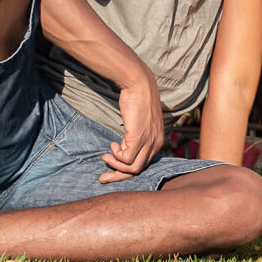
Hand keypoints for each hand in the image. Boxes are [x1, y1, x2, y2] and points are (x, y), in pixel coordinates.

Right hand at [99, 66, 164, 181]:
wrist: (139, 84)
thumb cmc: (137, 100)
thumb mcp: (140, 122)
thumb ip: (136, 135)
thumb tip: (124, 146)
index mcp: (158, 141)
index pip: (144, 164)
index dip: (127, 168)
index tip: (113, 167)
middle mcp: (156, 144)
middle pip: (138, 170)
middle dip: (119, 176)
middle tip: (103, 178)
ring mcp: (149, 141)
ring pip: (132, 168)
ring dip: (116, 166)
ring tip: (105, 157)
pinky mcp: (139, 137)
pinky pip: (126, 159)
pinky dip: (117, 156)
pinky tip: (113, 145)